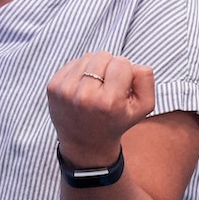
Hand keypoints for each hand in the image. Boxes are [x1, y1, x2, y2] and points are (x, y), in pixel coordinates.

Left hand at [47, 53, 155, 169]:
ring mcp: (65, 91)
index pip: (122, 62)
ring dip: (95, 68)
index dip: (125, 72)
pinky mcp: (53, 87)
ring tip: (95, 88)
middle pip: (104, 56)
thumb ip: (146, 80)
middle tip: (108, 88)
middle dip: (109, 67)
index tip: (121, 88)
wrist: (85, 143)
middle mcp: (84, 96)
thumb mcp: (143, 107)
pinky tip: (83, 89)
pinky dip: (81, 71)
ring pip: (88, 57)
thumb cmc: (116, 121)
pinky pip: (73, 62)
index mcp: (108, 102)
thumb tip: (132, 63)